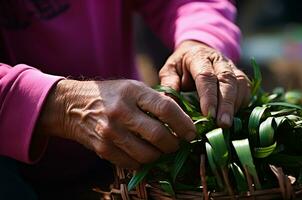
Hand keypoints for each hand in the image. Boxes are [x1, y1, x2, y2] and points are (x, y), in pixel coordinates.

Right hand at [35, 79, 195, 168]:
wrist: (73, 106)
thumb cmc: (111, 95)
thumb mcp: (133, 87)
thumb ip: (155, 101)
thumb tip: (182, 120)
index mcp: (133, 91)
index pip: (166, 109)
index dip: (183, 123)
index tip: (192, 132)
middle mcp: (121, 111)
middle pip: (158, 135)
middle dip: (174, 144)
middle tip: (178, 144)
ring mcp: (110, 132)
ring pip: (147, 154)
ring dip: (160, 156)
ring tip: (162, 150)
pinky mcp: (103, 148)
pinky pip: (132, 163)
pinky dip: (143, 162)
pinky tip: (144, 154)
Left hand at [160, 40, 250, 127]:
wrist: (197, 51)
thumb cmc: (181, 65)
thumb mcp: (170, 70)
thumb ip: (169, 84)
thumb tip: (168, 105)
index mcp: (199, 56)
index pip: (206, 76)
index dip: (209, 96)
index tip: (208, 114)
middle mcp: (219, 60)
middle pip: (227, 80)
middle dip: (226, 104)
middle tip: (223, 124)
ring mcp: (232, 67)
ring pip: (240, 84)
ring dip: (235, 105)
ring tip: (228, 124)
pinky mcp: (240, 76)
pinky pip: (246, 89)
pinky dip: (242, 103)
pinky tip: (234, 117)